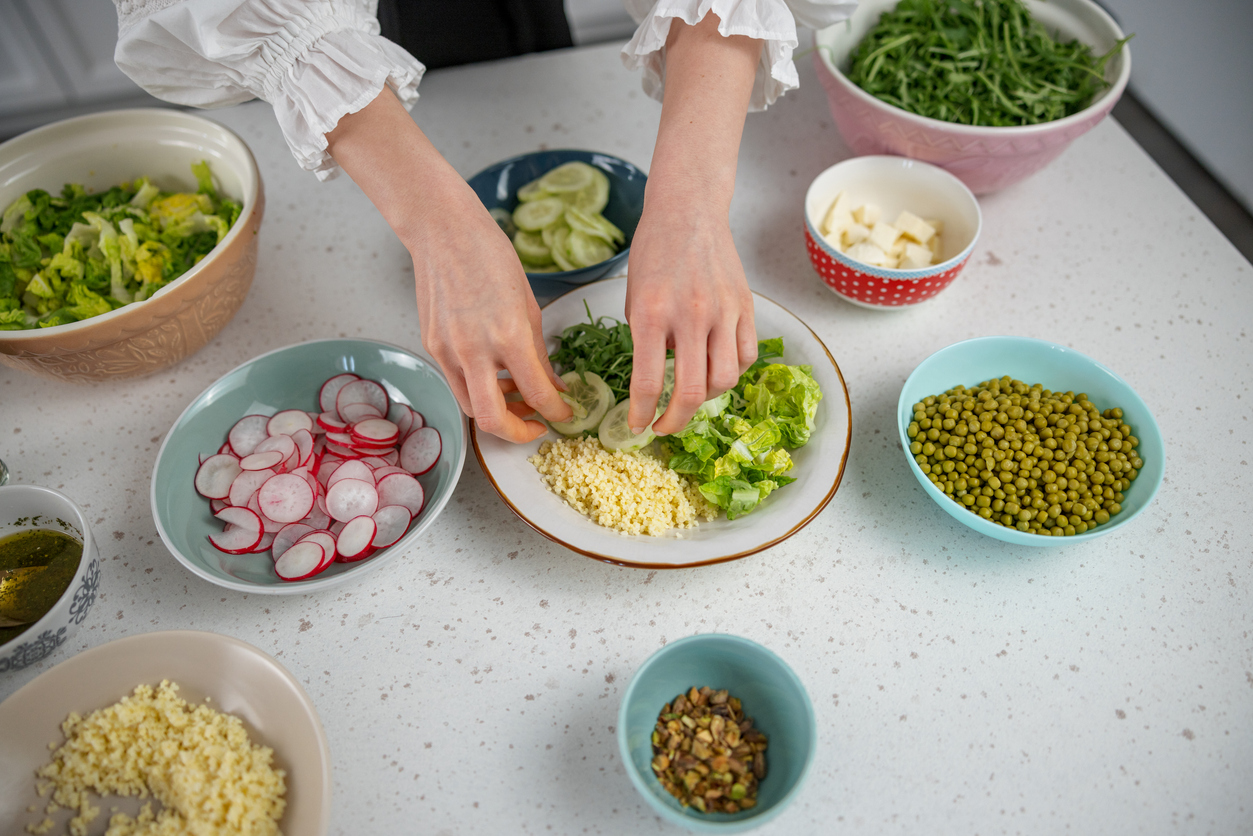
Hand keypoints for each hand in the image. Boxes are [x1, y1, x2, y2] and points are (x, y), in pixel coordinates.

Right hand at [410, 185, 571, 441]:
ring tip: (517, 398)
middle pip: (493, 420)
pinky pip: (457, 384)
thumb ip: (540, 354)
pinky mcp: (432, 346)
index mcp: (508, 334)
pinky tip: (495, 376)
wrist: (442, 229)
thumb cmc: (490, 255)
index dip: (556, 413)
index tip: (565, 414)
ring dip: (498, 413)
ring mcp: (447, 350)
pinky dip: (479, 390)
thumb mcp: (529, 305)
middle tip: (538, 426)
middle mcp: (474, 349)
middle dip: (519, 433)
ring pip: (471, 407)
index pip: (537, 395)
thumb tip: (554, 388)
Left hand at [625, 200, 755, 435]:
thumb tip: (659, 379)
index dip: (642, 414)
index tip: (638, 426)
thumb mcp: (634, 297)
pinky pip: (745, 356)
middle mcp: (689, 315)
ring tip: (690, 396)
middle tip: (664, 427)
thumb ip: (646, 339)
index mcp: (651, 313)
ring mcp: (722, 311)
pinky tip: (715, 369)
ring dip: (706, 399)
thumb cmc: (654, 252)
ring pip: (724, 380)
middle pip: (691, 391)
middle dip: (674, 421)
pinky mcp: (745, 307)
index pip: (648, 382)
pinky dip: (731, 372)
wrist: (688, 211)